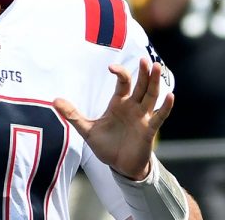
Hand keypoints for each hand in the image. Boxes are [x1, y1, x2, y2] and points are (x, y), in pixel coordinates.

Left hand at [53, 59, 173, 179]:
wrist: (119, 166)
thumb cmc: (106, 145)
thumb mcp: (86, 129)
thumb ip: (72, 115)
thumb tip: (54, 101)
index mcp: (119, 103)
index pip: (123, 83)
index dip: (120, 73)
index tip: (111, 67)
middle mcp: (133, 107)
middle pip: (141, 85)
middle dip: (143, 73)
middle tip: (145, 59)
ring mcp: (143, 118)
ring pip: (151, 96)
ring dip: (155, 83)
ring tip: (157, 67)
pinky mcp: (149, 130)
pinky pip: (159, 116)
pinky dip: (165, 107)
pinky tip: (170, 95)